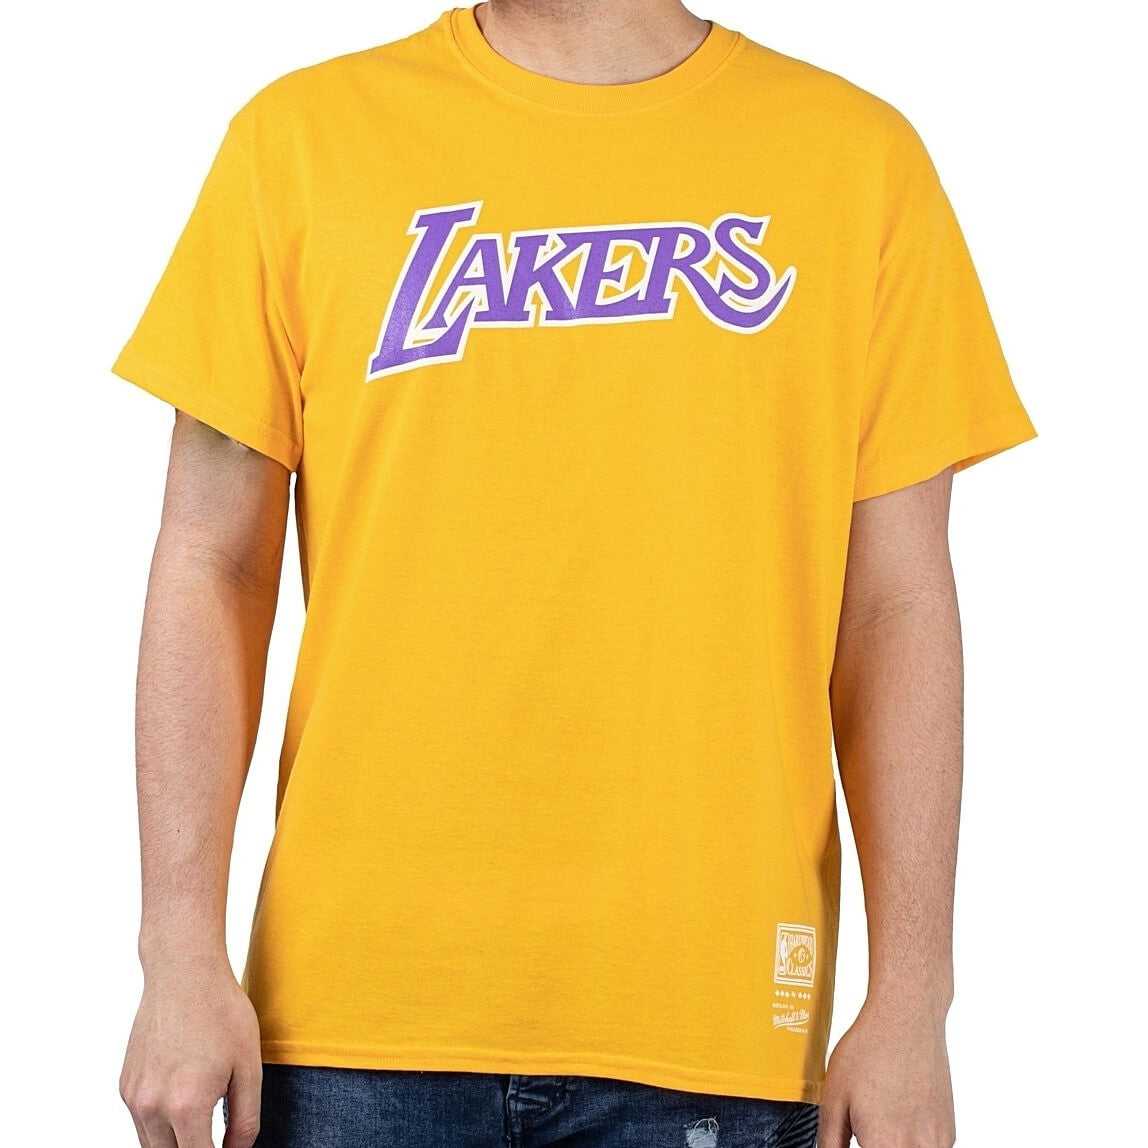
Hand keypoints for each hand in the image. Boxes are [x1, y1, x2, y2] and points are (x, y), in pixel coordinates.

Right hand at [119, 955, 262, 1147]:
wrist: (184, 972)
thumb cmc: (222, 1012)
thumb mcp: (249, 1065)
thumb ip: (246, 1119)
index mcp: (186, 1106)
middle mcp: (151, 1107)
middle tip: (216, 1136)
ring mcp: (133, 1097)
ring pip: (151, 1146)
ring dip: (175, 1143)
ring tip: (202, 1117)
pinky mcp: (124, 1085)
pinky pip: (141, 1122)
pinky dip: (160, 1123)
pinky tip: (183, 1097)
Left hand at [817, 1000, 955, 1146]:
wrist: (906, 1018)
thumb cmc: (869, 1050)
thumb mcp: (832, 1097)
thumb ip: (831, 1141)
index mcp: (884, 1144)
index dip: (862, 1146)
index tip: (859, 1137)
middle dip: (875, 1145)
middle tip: (866, 1124)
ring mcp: (938, 1142)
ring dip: (894, 1144)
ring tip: (882, 1116)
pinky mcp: (948, 1132)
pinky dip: (912, 1141)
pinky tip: (899, 1112)